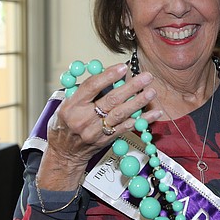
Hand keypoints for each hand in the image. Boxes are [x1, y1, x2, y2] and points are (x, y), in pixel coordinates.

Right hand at [38, 62, 161, 188]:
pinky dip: (142, 120)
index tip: (123, 67)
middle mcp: (84, 119)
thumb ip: (85, 91)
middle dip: (131, 87)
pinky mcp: (107, 139)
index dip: (108, 76)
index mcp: (72, 106)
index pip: (92, 87)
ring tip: (151, 92)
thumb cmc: (65, 124)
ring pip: (121, 114)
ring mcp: (97, 131)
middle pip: (111, 100)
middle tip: (146, 77)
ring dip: (139, 102)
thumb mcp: (66, 105)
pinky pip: (128, 127)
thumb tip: (108, 74)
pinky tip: (154, 112)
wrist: (65, 152)